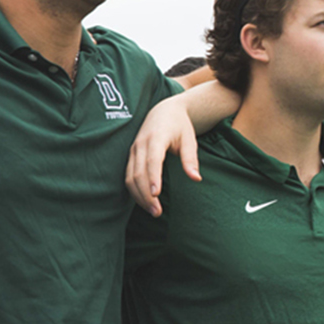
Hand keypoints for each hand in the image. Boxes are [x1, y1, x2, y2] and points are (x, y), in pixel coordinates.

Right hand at [123, 95, 200, 216]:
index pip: (152, 160)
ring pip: (130, 177)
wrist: (163, 111)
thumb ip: (190, 159)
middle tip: (157, 212)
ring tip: (153, 211)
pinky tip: (145, 202)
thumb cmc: (180, 126)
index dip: (153, 177)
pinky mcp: (130, 156)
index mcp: (157, 137)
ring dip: (139, 196)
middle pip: (139, 172)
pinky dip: (134, 191)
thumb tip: (196, 178)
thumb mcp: (189, 139)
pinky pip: (128, 176)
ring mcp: (133, 150)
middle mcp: (141, 144)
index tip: (156, 194)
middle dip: (146, 194)